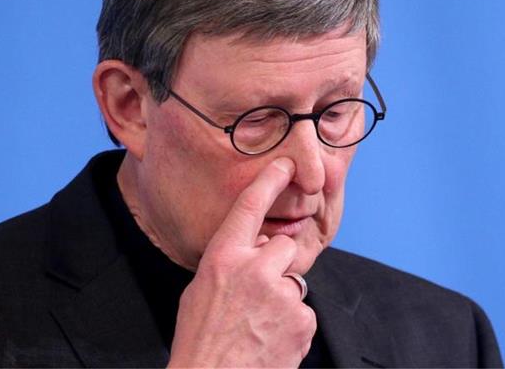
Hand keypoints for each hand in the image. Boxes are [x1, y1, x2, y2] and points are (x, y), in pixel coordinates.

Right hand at [168, 158, 316, 367]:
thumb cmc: (200, 339)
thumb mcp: (201, 290)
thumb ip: (230, 263)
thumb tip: (257, 248)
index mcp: (222, 259)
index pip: (249, 208)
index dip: (269, 181)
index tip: (286, 163)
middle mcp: (253, 270)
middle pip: (283, 246)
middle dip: (275, 266)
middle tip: (256, 296)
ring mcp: (280, 295)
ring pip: (294, 282)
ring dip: (282, 300)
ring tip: (258, 326)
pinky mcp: (302, 321)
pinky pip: (304, 312)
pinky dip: (292, 326)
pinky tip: (270, 341)